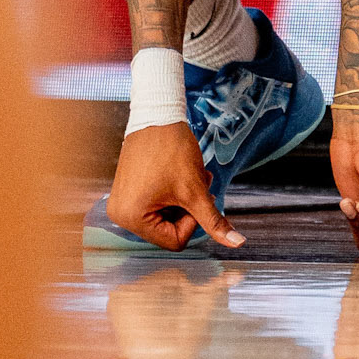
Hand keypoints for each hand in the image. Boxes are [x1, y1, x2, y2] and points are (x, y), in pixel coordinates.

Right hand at [107, 122, 243, 250]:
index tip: (194, 194)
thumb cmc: (172, 149)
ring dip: (182, 200)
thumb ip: (214, 220)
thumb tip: (237, 243)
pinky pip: (154, 206)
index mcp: (131, 218)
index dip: (192, 219)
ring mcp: (121, 203)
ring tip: (188, 176)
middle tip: (195, 183)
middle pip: (168, 231)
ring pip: (165, 218)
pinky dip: (171, 195)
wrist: (158, 116)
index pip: (174, 241)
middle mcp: (120, 215)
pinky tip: (177, 176)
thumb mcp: (195, 190)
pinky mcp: (126, 192)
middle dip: (187, 208)